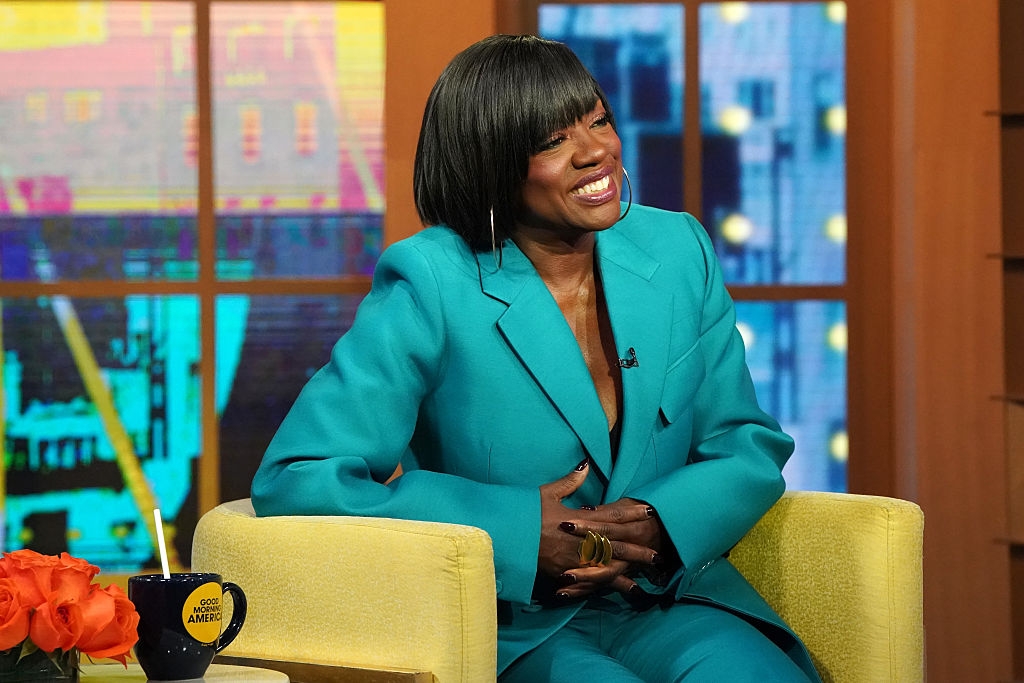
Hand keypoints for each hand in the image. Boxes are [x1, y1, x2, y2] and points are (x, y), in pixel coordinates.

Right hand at [537, 463, 661, 600]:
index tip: (649, 513)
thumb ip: (570, 482)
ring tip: (643, 579)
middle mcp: (579, 541)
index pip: (611, 516)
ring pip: (605, 568)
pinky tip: (611, 591)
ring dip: (625, 573)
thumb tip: (584, 465)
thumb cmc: (524, 513)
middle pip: (615, 546)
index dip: (631, 515)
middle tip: (658, 556)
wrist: (503, 537)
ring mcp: (572, 560)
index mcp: (578, 520)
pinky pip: (587, 582)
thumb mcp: (546, 493)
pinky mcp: (562, 574)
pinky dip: (602, 587)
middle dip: (637, 551)